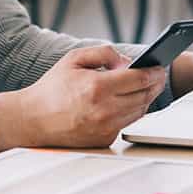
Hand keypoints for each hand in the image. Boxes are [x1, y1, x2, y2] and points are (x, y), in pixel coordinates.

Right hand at [0, 45, 166, 151]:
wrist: (33, 120)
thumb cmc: (52, 88)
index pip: (138, 79)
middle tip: (159, 76)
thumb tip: (127, 61)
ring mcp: (105, 128)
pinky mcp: (104, 140)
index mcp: (97, 87)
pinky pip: (126, 123)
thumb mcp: (74, 59)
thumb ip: (104, 53)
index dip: (154, 71)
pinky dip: (131, 111)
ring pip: (139, 111)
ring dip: (146, 98)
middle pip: (143, 96)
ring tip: (147, 87)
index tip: (159, 66)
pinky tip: (130, 101)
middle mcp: (104, 110)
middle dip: (154, 84)